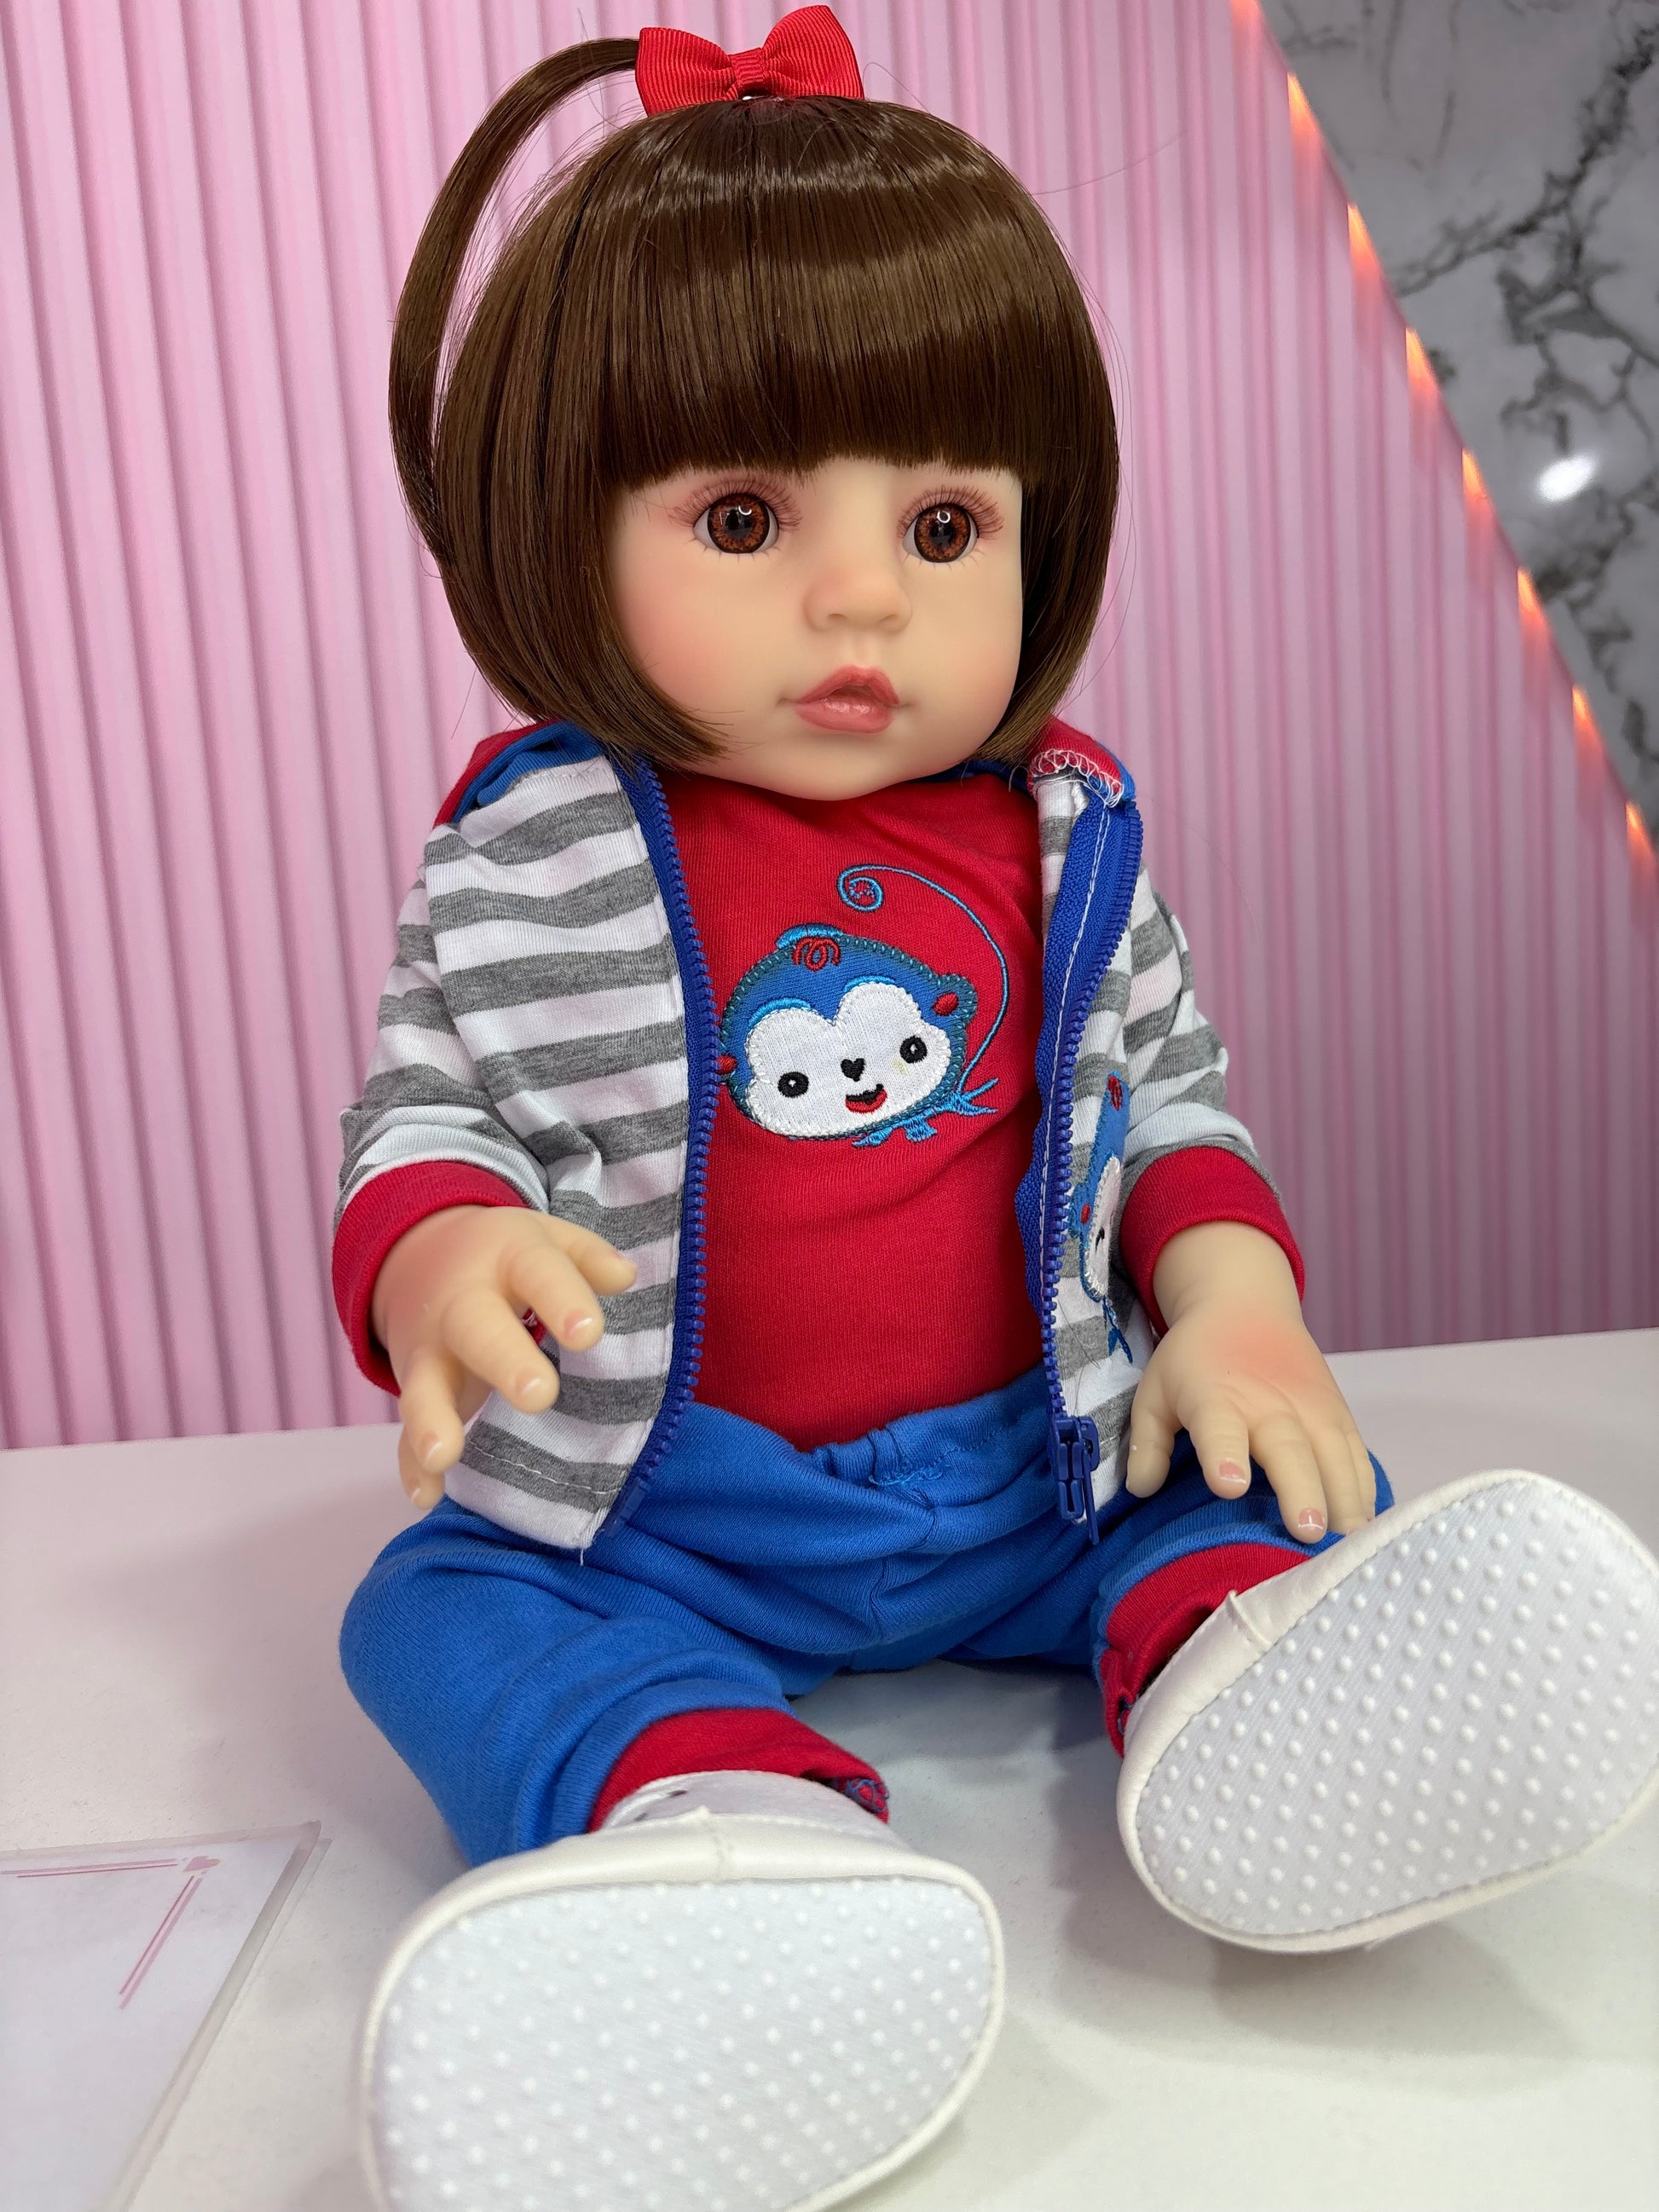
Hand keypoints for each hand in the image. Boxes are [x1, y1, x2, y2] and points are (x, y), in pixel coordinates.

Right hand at [371, 1205, 636, 1508]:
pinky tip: (427, 1494)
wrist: (419, 1255)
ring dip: (432, 1420)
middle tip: (538, 1395)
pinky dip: (411, 1463)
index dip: (562, 1299)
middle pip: (477, 1329)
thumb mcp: (548, 1239)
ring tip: (445, 1454)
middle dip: (503, 1361)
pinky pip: (405, 1430)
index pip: (537, 1272)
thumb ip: (587, 1257)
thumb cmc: (508, 1258)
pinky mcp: (416, 1389)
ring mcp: (431, 1351)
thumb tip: (626, 1276)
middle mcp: (462, 1305)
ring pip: (423, 1385)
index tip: (589, 1333)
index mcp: (507, 1259)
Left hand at [1124, 1296, 1375, 1543]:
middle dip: (1300, 1488)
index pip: (1219, 1425)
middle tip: (1307, 1531)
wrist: (1245, 1306)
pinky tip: (1366, 1526)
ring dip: (1343, 1497)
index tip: (1229, 1485)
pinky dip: (1364, 1489)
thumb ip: (1147, 1443)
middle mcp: (1268, 1402)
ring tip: (1347, 1541)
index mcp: (1215, 1397)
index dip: (1224, 1453)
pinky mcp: (1339, 1413)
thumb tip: (1142, 1489)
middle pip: (1288, 1447)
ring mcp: (1311, 1407)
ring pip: (1333, 1453)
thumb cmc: (1195, 1360)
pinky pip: (1357, 1454)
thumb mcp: (1155, 1392)